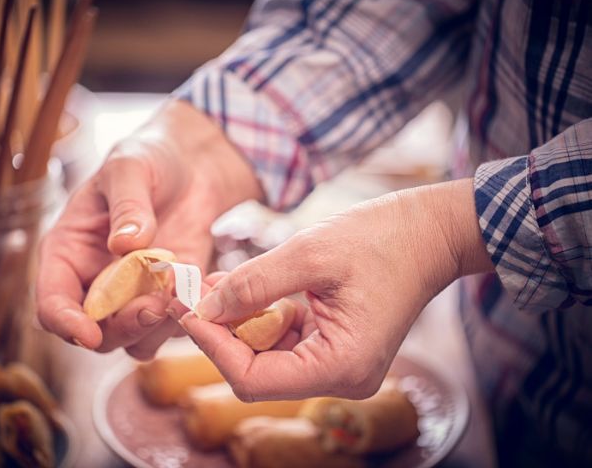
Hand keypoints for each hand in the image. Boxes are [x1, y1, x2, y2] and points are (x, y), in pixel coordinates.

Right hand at [36, 101, 260, 358]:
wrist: (190, 165)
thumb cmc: (146, 160)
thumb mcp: (130, 169)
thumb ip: (126, 205)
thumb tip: (125, 245)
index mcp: (68, 252)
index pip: (53, 302)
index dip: (65, 322)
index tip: (88, 332)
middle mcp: (95, 281)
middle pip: (95, 331)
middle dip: (122, 328)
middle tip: (153, 308)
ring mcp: (133, 294)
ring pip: (134, 339)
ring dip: (156, 329)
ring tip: (181, 296)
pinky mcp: (169, 296)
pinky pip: (172, 326)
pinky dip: (186, 318)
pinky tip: (201, 290)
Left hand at [169, 179, 492, 399]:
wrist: (427, 233)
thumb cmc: (382, 239)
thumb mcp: (309, 253)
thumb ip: (253, 283)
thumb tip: (203, 308)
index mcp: (341, 366)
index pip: (254, 379)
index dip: (212, 347)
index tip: (186, 310)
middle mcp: (342, 378)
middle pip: (257, 372)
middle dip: (220, 333)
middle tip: (191, 296)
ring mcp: (340, 366)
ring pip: (267, 357)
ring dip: (236, 323)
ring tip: (212, 286)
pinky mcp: (336, 349)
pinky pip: (285, 342)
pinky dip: (259, 318)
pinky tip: (242, 289)